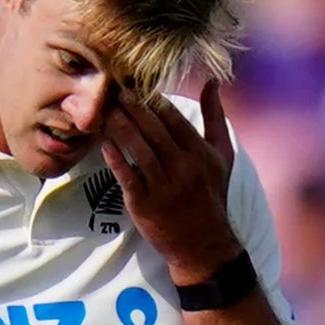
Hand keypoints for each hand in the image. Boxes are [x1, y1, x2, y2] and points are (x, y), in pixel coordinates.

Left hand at [102, 79, 242, 284]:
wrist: (202, 243)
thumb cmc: (210, 195)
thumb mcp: (220, 155)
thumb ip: (214, 117)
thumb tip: (212, 82)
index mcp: (199, 153)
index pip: (173, 119)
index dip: (153, 99)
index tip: (136, 83)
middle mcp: (182, 167)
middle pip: (153, 130)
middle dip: (133, 108)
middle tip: (116, 91)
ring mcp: (162, 186)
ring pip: (138, 149)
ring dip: (121, 127)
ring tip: (106, 111)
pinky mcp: (144, 203)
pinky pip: (127, 176)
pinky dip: (115, 159)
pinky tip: (104, 143)